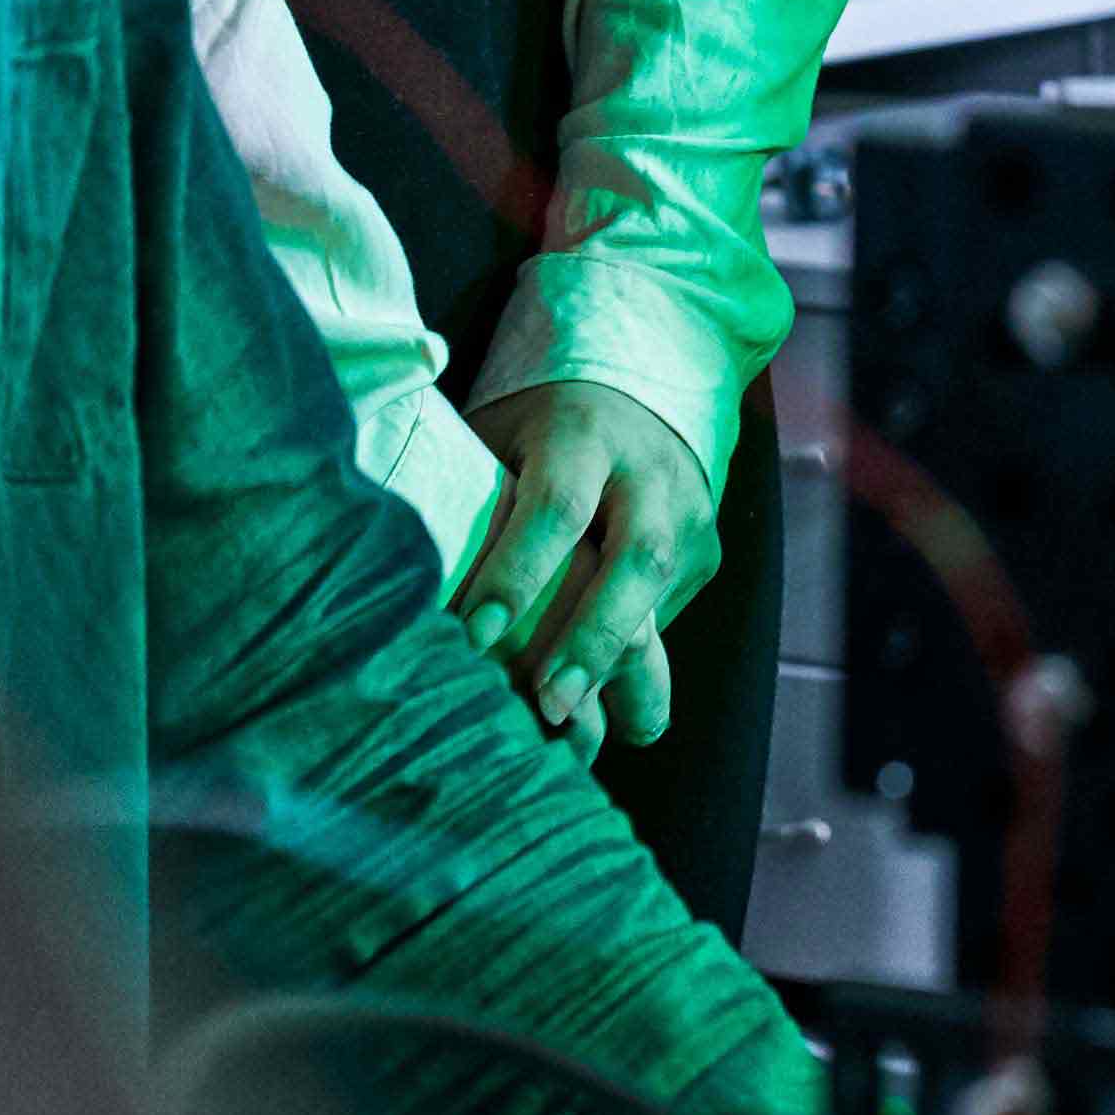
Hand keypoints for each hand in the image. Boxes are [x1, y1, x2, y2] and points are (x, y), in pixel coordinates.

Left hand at [456, 376, 720, 754]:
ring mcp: (688, 512)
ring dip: (620, 665)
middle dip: (592, 636)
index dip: (519, 572)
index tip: (476, 634)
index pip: (558, 506)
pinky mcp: (703, 552)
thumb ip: (476, 504)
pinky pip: (669, 615)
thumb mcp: (500, 441)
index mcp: (584, 434)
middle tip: (548, 703)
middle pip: (635, 558)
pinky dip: (633, 667)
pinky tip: (595, 714)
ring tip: (576, 728)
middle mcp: (649, 472)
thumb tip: (411, 592)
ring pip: (665, 591)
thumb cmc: (536, 428)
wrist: (640, 386)